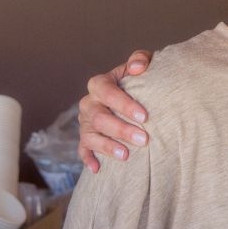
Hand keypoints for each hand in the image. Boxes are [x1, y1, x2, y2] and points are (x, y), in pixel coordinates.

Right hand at [77, 50, 152, 172]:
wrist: (133, 93)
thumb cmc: (139, 78)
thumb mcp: (141, 63)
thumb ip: (140, 59)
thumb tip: (137, 68)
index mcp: (99, 84)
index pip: (108, 93)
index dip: (125, 105)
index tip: (145, 117)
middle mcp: (89, 103)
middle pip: (99, 118)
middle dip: (121, 129)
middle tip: (144, 139)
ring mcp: (85, 122)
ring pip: (91, 136)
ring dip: (107, 146)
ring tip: (126, 155)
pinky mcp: (86, 137)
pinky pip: (83, 149)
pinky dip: (88, 159)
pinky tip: (98, 169)